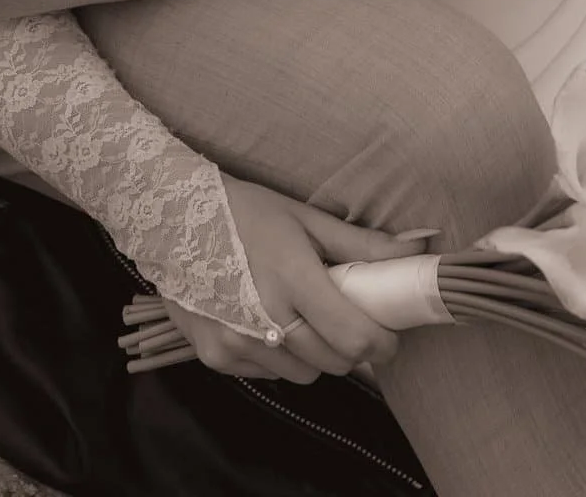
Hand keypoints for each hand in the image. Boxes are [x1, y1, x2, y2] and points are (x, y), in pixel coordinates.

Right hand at [152, 176, 428, 382]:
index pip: (354, 337)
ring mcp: (236, 343)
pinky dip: (280, 357)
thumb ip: (361, 245)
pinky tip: (268, 322)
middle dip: (351, 348)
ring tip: (304, 318)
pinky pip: (269, 374)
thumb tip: (416, 249)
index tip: (388, 335)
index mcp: (292, 277)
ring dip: (315, 356)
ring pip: (303, 375)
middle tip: (348, 320)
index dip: (381, 344)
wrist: (168, 217)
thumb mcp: (304, 217)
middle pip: (333, 363)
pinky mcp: (215, 357)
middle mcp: (264, 318)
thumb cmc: (244, 210)